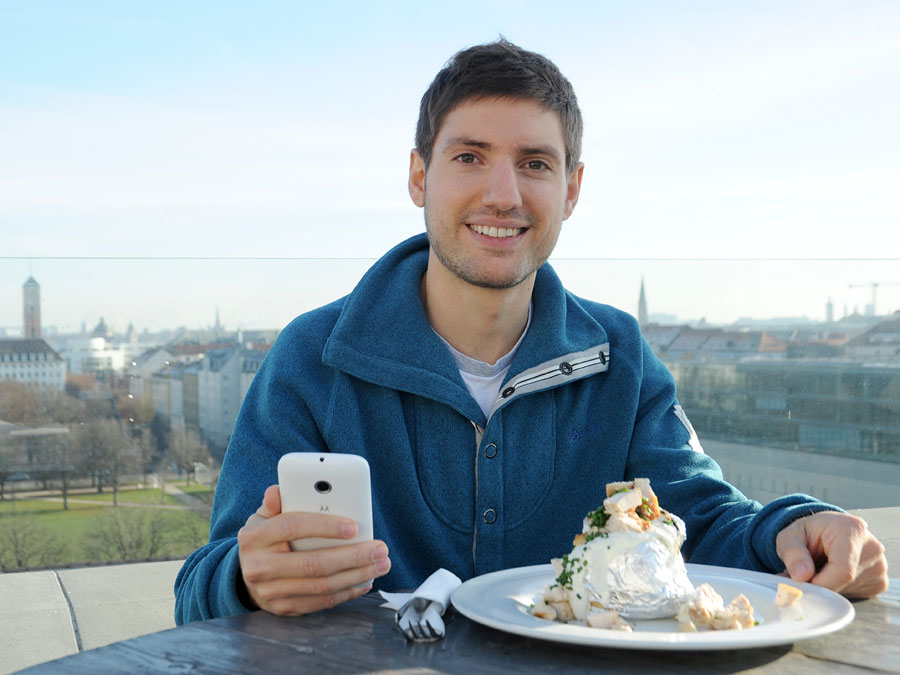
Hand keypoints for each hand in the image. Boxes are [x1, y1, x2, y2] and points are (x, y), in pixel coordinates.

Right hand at [237, 485, 391, 615]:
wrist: (245, 575)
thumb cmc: (265, 538)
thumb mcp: (264, 516)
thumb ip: (275, 503)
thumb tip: (280, 490)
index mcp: (255, 536)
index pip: (292, 527)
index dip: (325, 526)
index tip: (354, 526)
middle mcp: (259, 566)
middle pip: (313, 563)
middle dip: (353, 556)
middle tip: (380, 549)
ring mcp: (271, 592)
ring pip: (321, 586)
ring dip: (357, 575)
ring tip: (381, 564)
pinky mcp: (284, 608)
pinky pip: (321, 602)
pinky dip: (347, 592)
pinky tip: (365, 580)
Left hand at [775, 511, 887, 597]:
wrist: (828, 532)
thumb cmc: (810, 532)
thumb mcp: (791, 535)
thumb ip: (792, 553)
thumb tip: (801, 576)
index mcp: (852, 530)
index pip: (842, 570)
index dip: (819, 584)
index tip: (801, 586)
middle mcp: (872, 549)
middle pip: (844, 584)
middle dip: (818, 586)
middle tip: (802, 578)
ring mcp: (879, 568)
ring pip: (848, 593)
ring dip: (827, 589)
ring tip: (818, 571)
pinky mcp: (879, 583)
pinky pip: (854, 597)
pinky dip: (837, 591)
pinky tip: (831, 576)